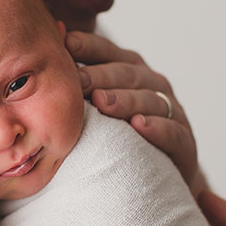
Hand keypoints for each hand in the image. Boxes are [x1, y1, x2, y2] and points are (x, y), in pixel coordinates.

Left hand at [64, 30, 199, 188]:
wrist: (157, 181)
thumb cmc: (118, 137)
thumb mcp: (97, 108)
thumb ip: (77, 83)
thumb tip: (40, 56)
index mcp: (132, 72)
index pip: (109, 53)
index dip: (89, 46)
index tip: (65, 43)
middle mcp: (154, 86)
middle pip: (128, 74)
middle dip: (102, 75)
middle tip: (79, 80)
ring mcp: (173, 113)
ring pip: (149, 100)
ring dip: (125, 99)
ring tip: (102, 103)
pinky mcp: (185, 143)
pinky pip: (173, 133)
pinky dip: (158, 128)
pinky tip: (140, 125)